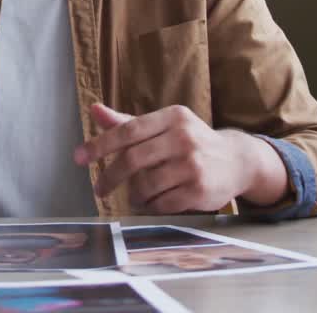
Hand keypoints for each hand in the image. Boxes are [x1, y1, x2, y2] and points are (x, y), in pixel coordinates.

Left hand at [74, 103, 285, 213]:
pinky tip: (153, 203)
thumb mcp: (163, 126)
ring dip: (134, 195)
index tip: (78, 158)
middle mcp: (184, 137)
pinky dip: (151, 206)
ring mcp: (194, 164)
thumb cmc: (191, 142)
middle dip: (110, 177)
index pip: (128, 130)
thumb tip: (94, 110)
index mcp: (172, 116)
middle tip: (99, 189)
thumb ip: (128, 122)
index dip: (100, 145)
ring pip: (146, 185)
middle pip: (133, 159)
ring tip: (135, 196)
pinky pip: (162, 203)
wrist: (237, 161)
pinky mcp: (201, 189)